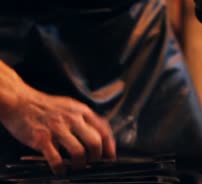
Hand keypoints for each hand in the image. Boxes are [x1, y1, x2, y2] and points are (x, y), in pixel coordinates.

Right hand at [0, 64, 115, 174]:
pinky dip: (61, 169)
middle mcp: (72, 119)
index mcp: (82, 111)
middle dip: (96, 157)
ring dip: (80, 164)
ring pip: (79, 152)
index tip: (110, 157)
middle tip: (92, 162)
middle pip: (95, 142)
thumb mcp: (71, 106)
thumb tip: (100, 137)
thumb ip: (85, 119)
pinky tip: (60, 171)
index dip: (110, 147)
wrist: (20, 101)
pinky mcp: (42, 138)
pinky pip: (56, 159)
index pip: (104, 130)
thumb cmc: (47, 107)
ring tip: (77, 166)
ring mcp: (57, 129)